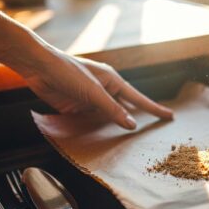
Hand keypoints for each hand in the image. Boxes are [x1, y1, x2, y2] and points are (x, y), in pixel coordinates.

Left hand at [21, 49, 172, 128]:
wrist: (38, 67)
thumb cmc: (68, 72)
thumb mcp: (93, 92)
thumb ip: (112, 109)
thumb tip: (132, 125)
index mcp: (113, 81)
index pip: (139, 99)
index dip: (154, 109)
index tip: (170, 117)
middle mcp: (104, 90)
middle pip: (125, 109)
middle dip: (137, 119)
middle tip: (154, 132)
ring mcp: (90, 99)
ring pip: (108, 117)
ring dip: (115, 127)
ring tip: (130, 142)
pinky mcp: (76, 107)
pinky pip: (92, 121)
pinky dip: (97, 130)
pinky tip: (103, 139)